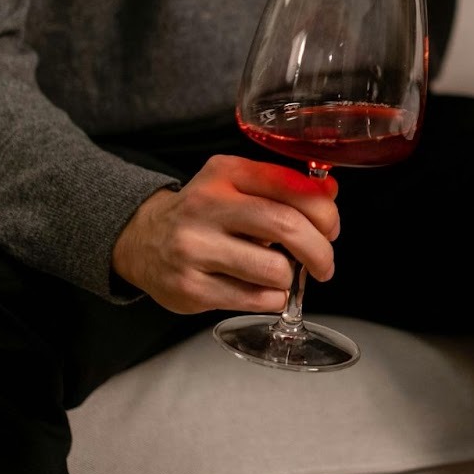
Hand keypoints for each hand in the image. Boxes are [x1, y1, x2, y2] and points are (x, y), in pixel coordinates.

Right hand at [112, 155, 339, 314]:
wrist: (143, 241)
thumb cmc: (203, 213)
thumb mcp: (237, 185)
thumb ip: (284, 186)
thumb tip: (330, 193)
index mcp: (225, 173)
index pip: (291, 186)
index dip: (324, 211)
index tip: (331, 227)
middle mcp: (206, 206)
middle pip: (287, 226)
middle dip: (319, 250)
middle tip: (324, 263)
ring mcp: (196, 249)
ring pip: (275, 269)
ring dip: (290, 277)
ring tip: (280, 274)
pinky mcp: (192, 288)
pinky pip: (257, 299)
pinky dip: (273, 298)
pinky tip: (263, 290)